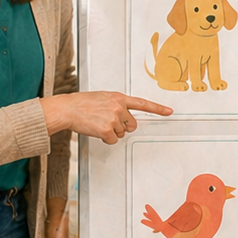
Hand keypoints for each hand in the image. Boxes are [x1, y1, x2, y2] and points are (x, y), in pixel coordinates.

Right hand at [43, 91, 172, 141]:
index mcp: (119, 97)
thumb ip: (117, 105)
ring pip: (121, 133)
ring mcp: (114, 119)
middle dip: (123, 126)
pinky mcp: (107, 130)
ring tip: (97, 123)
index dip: (158, 109)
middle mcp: (119, 107)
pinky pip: (113, 140)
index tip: (170, 112)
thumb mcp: (103, 98)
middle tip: (107, 122)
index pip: (143, 103)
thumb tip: (124, 118)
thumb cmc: (82, 104)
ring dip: (111, 132)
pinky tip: (96, 130)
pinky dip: (105, 139)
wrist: (68, 109)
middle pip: (132, 125)